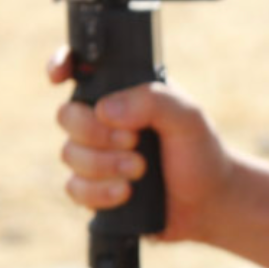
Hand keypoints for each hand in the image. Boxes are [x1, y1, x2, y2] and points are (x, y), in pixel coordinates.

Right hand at [50, 50, 231, 244]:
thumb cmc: (200, 151)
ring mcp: (96, 154)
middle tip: (134, 141)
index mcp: (123, 92)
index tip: (58, 78)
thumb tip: (105, 109)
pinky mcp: (94, 189)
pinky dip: (98, 191)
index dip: (60, 65)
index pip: (80, 67)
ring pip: (68, 154)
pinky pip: (74, 188)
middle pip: (66, 115)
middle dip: (95, 132)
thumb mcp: (188, 117)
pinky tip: (125, 192)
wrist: (209, 202)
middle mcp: (103, 120)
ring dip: (103, 164)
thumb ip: (152, 102)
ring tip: (140, 170)